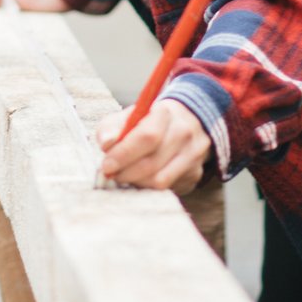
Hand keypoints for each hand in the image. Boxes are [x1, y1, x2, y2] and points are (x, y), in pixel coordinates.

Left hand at [96, 99, 210, 194]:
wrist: (183, 122)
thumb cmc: (148, 122)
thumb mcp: (127, 117)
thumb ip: (111, 128)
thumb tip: (106, 144)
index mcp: (165, 113)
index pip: (147, 137)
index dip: (123, 154)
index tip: (107, 165)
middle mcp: (184, 132)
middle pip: (152, 163)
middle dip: (126, 173)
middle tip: (112, 175)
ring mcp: (193, 154)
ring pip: (160, 180)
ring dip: (136, 182)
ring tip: (126, 176)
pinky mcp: (195, 173)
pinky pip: (168, 188)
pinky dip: (149, 187)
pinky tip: (142, 178)